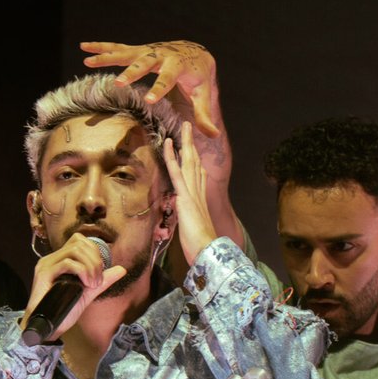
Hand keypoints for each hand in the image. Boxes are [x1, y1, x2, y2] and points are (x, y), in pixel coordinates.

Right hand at [23, 233, 126, 339]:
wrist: (48, 328)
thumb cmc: (63, 311)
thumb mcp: (88, 293)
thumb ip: (103, 280)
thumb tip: (122, 269)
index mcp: (60, 260)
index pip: (79, 241)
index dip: (95, 252)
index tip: (100, 273)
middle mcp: (52, 259)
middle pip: (78, 242)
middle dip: (95, 260)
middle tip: (98, 281)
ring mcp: (47, 265)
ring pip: (74, 250)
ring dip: (90, 266)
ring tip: (93, 284)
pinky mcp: (44, 274)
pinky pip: (67, 263)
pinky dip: (82, 271)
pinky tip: (86, 284)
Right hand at [81, 39, 221, 136]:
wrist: (194, 52)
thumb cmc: (198, 77)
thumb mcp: (203, 95)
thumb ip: (205, 115)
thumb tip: (213, 135)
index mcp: (178, 66)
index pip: (168, 79)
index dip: (159, 88)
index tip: (150, 100)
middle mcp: (161, 55)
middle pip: (145, 63)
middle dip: (132, 73)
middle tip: (120, 84)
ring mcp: (148, 51)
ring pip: (126, 53)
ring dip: (106, 57)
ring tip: (87, 60)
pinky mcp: (139, 50)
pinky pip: (118, 49)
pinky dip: (101, 48)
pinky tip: (84, 48)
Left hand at [162, 122, 217, 266]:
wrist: (207, 251)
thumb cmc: (200, 247)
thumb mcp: (194, 231)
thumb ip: (192, 222)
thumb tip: (189, 218)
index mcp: (201, 201)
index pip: (199, 177)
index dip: (196, 163)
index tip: (193, 151)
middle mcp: (198, 193)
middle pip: (196, 164)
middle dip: (192, 146)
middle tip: (190, 129)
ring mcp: (192, 193)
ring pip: (189, 162)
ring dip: (186, 143)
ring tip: (184, 126)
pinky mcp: (184, 196)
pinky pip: (177, 172)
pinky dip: (172, 156)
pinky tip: (169, 143)